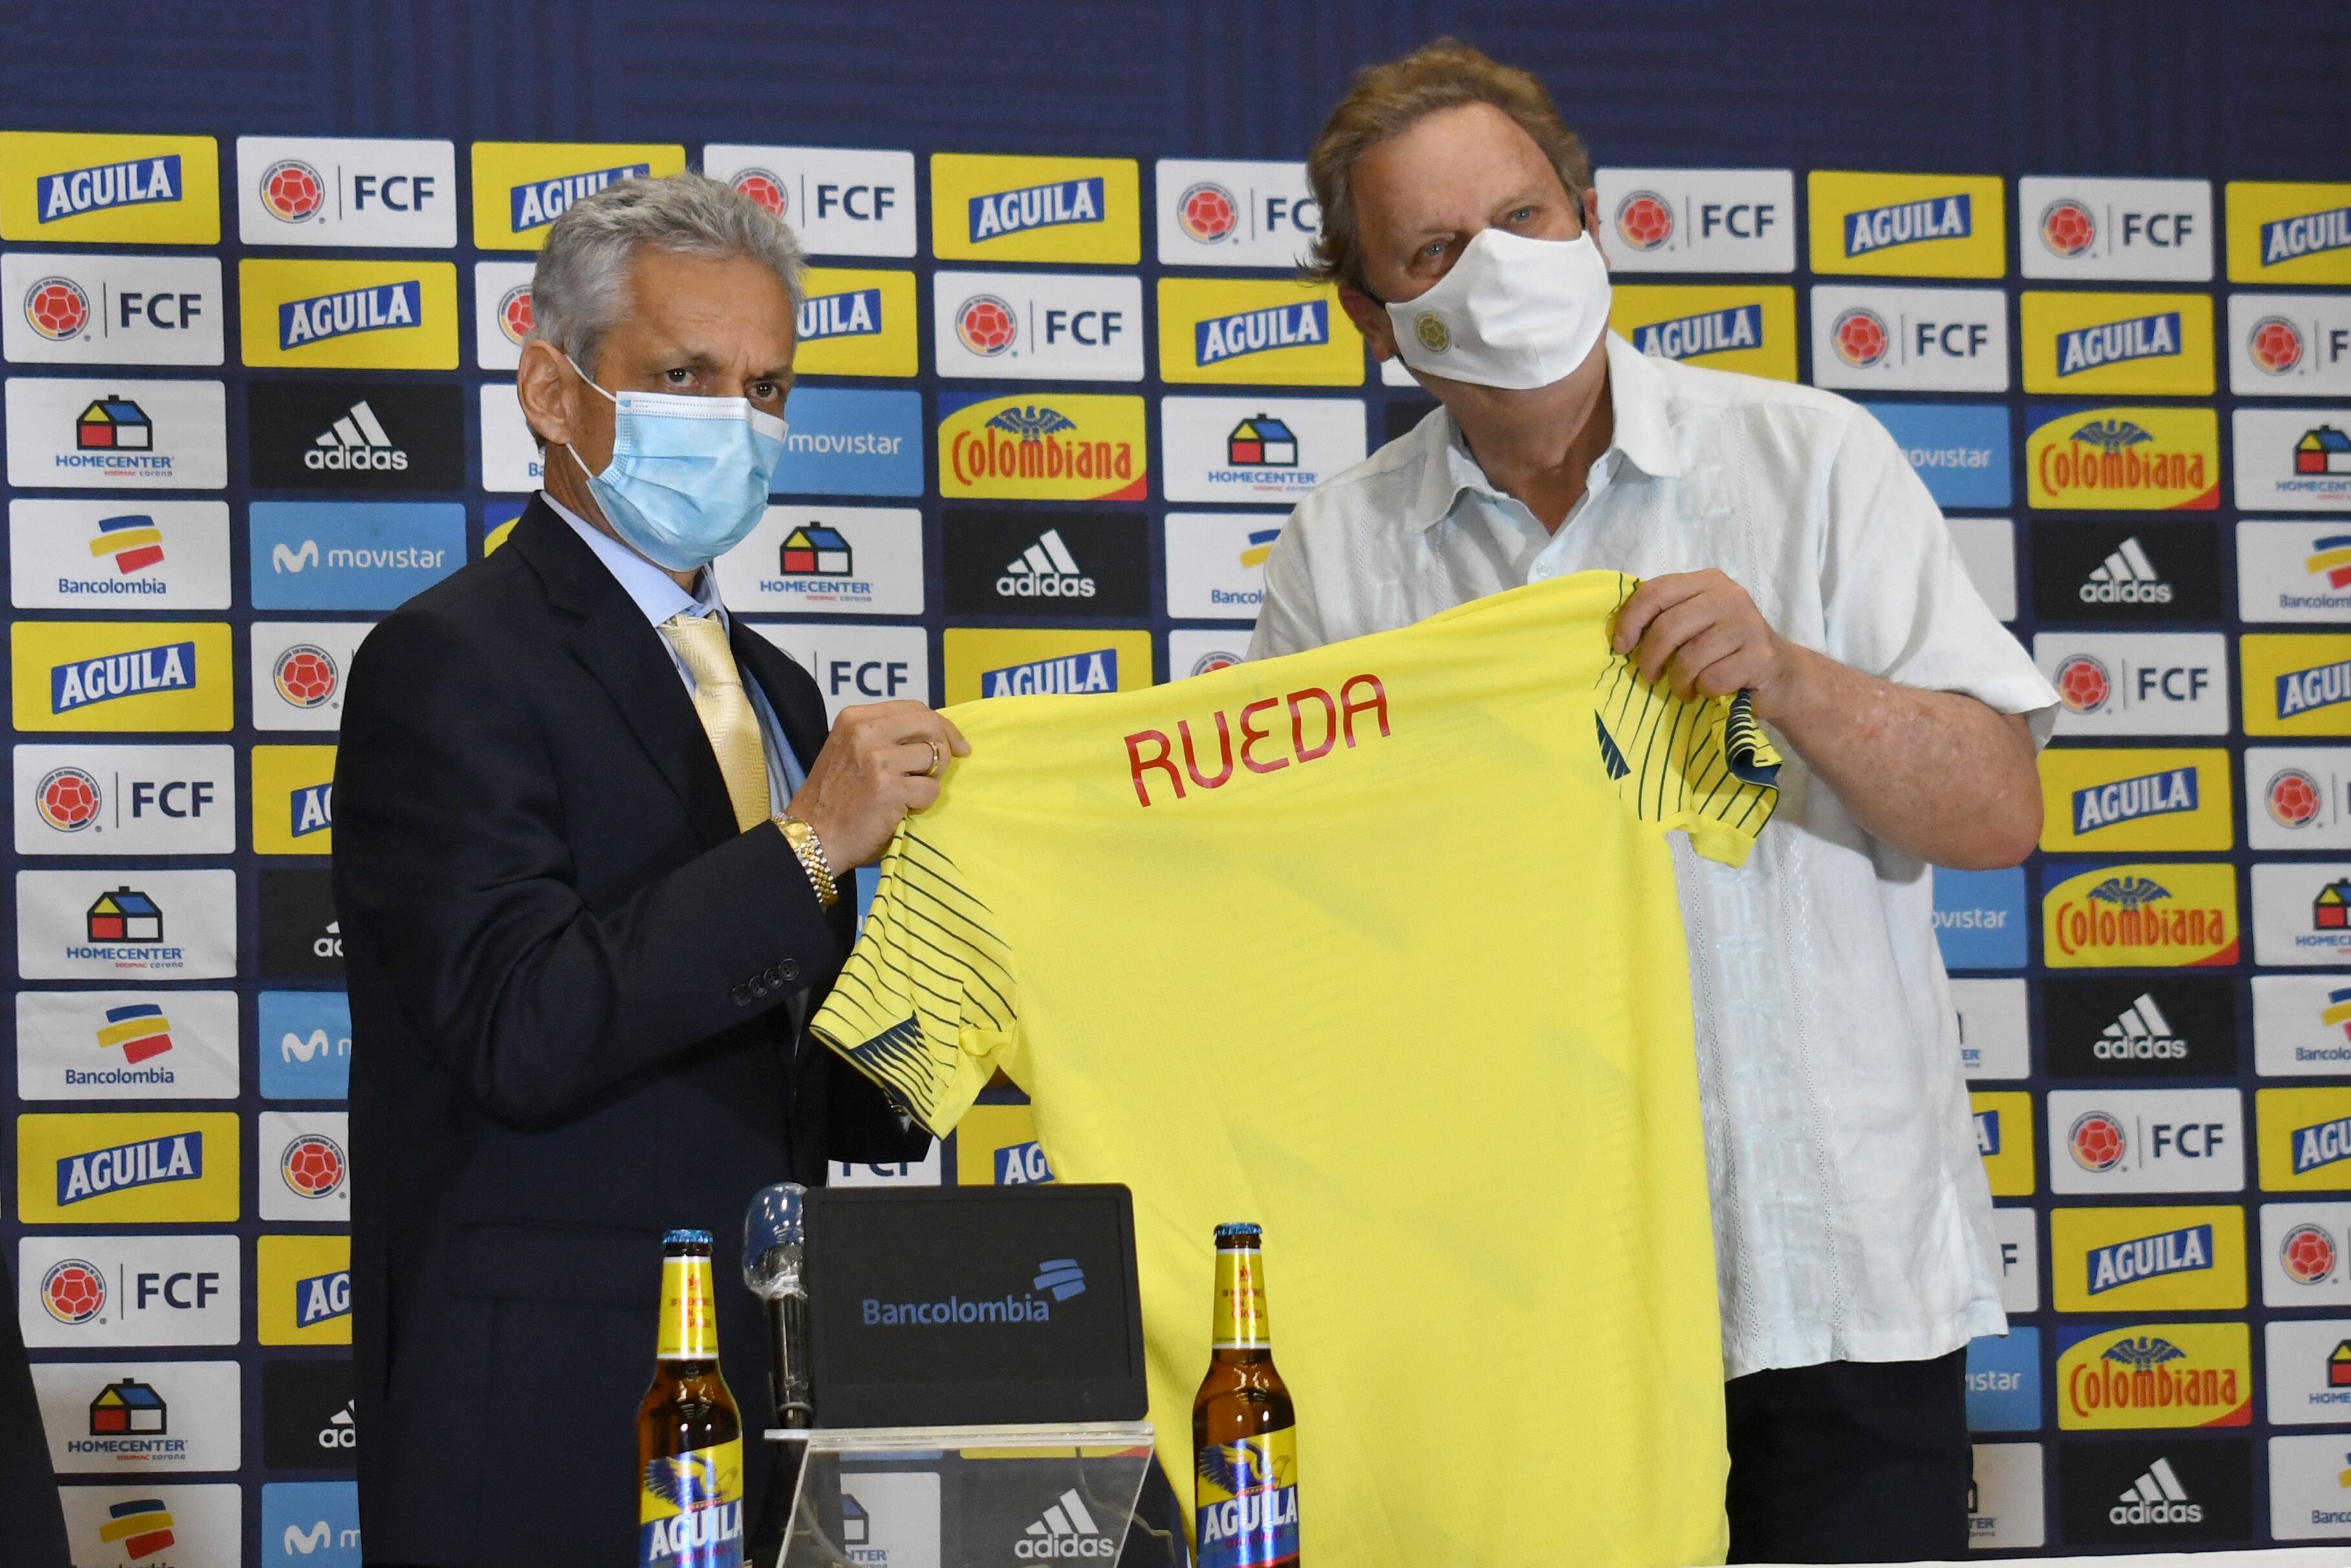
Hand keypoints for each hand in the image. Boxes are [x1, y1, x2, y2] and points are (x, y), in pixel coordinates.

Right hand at [787, 701, 969, 869]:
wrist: (812, 835)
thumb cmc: (834, 797)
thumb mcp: (850, 750)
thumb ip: (884, 735)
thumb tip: (935, 733)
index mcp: (856, 718)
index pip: (914, 708)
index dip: (941, 725)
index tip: (955, 743)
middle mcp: (866, 732)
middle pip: (930, 724)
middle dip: (946, 747)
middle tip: (941, 769)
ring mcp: (878, 759)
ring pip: (935, 756)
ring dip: (931, 779)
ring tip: (911, 793)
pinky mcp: (890, 789)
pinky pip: (931, 789)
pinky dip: (924, 803)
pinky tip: (904, 810)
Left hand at [1612, 570, 1799, 714]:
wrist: (1780, 674)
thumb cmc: (1725, 650)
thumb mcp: (1696, 623)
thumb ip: (1666, 617)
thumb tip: (1620, 635)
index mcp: (1708, 581)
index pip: (1655, 592)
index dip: (1630, 621)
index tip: (1622, 647)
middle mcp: (1729, 596)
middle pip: (1669, 626)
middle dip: (1650, 658)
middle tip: (1651, 676)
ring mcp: (1747, 624)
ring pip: (1689, 656)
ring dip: (1679, 681)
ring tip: (1683, 688)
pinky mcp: (1760, 656)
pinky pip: (1712, 678)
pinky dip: (1704, 690)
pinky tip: (1710, 690)